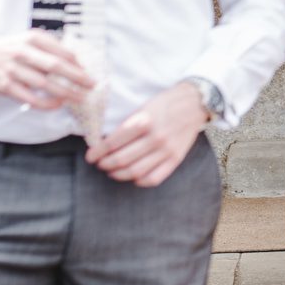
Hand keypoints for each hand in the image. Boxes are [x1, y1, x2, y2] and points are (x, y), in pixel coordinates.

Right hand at [0, 30, 94, 108]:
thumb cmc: (8, 47)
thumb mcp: (27, 39)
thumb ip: (49, 47)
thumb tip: (75, 61)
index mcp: (32, 38)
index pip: (61, 51)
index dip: (78, 63)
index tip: (89, 72)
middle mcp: (23, 52)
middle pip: (55, 67)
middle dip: (77, 77)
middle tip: (91, 85)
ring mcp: (13, 70)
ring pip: (44, 84)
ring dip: (65, 92)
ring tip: (80, 97)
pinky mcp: (5, 85)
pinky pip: (30, 97)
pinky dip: (46, 103)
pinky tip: (57, 104)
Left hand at [86, 82, 206, 186]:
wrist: (194, 103)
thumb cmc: (165, 104)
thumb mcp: (143, 108)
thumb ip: (126, 125)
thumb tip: (104, 143)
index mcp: (144, 121)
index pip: (112, 143)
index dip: (97, 152)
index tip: (90, 157)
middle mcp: (155, 137)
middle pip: (121, 160)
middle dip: (105, 164)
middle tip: (100, 164)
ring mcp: (166, 150)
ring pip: (135, 172)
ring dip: (119, 174)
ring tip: (112, 171)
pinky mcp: (176, 159)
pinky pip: (154, 178)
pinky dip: (140, 181)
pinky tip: (134, 176)